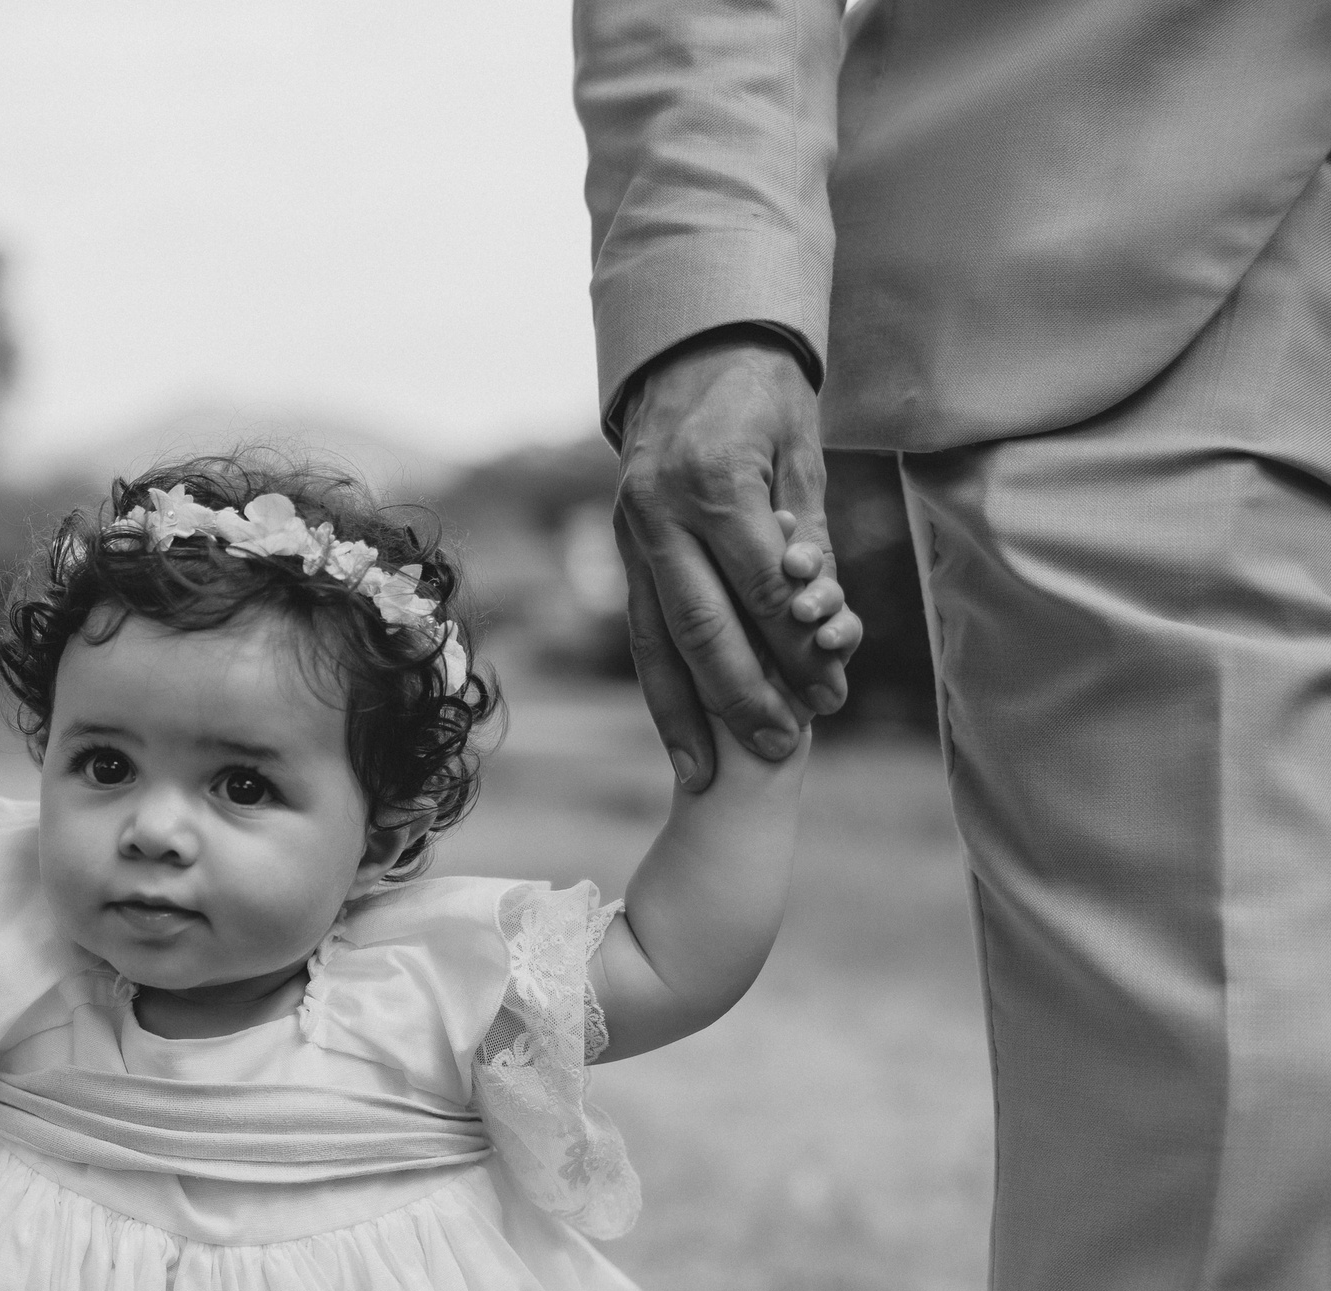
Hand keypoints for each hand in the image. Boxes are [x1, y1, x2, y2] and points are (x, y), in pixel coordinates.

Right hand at [613, 328, 863, 789]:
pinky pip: (640, 631)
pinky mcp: (622, 552)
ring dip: (686, 714)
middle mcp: (657, 515)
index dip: (798, 648)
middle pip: (702, 627)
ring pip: (655, 641)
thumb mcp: (804, 453)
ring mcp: (630, 536)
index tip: (832, 696)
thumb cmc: (763, 400)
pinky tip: (678, 737)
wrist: (689, 353)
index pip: (761, 589)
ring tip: (713, 773)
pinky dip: (659, 689)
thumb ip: (810, 535)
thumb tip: (817, 616)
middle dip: (743, 697)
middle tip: (783, 749)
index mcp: (711, 484)